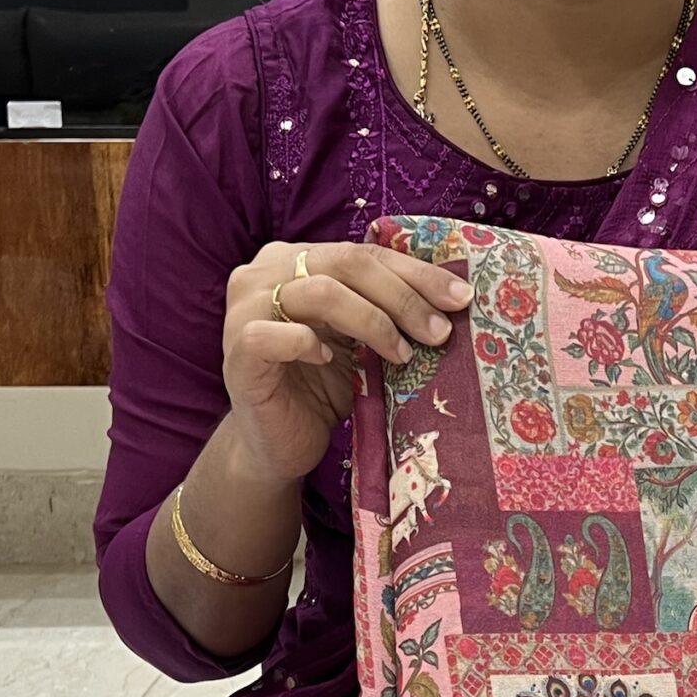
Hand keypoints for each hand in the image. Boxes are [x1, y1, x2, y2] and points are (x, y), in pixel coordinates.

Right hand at [221, 239, 471, 487]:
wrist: (280, 444)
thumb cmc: (324, 388)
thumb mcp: (363, 341)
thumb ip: (387, 310)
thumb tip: (452, 298)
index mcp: (297, 258)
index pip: (365, 253)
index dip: (417, 273)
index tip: (459, 299)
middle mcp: (266, 271)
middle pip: (347, 263)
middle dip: (403, 298)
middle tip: (438, 332)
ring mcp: (245, 307)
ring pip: (319, 292)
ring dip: (372, 322)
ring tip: (401, 356)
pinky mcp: (236, 349)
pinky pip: (273, 334)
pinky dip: (307, 344)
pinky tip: (327, 361)